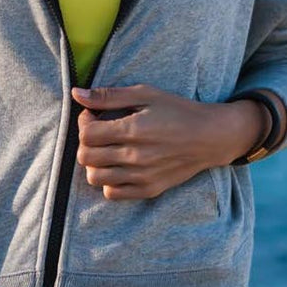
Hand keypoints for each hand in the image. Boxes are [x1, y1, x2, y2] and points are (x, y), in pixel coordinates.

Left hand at [71, 84, 269, 199]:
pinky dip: (108, 181)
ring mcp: (141, 176)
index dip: (83, 123)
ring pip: (95, 177)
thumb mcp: (146, 94)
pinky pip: (112, 193)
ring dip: (94, 163)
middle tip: (99, 132)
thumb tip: (76, 94)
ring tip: (107, 150)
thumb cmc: (178, 111)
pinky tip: (118, 166)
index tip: (93, 116)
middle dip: (86, 142)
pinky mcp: (148, 190)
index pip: (86, 134)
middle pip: (86, 157)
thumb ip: (109, 96)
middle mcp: (135, 156)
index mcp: (133, 129)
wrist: (210, 137)